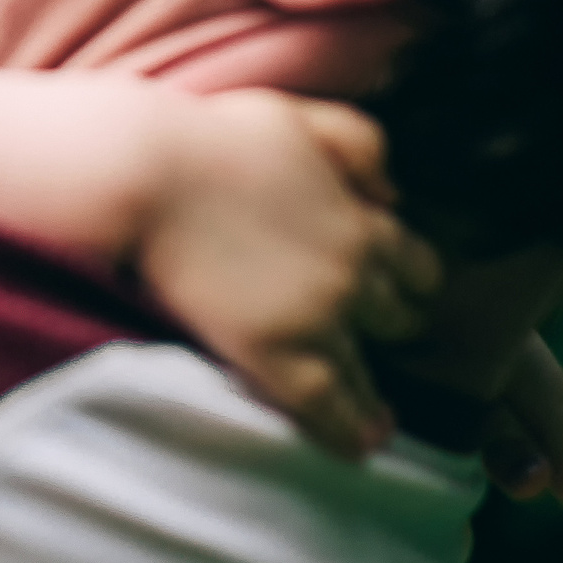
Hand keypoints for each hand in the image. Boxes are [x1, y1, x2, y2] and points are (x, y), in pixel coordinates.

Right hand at [135, 90, 441, 459]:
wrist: (145, 174)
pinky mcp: (276, 354)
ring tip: (376, 419)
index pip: (417, 268)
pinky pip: (329, 407)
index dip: (406, 281)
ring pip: (367, 371)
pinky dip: (349, 430)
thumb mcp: (298, 114)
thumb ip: (358, 143)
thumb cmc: (209, 138)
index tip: (394, 294)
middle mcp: (353, 275)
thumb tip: (394, 191)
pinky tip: (360, 448)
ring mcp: (317, 319)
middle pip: (397, 321)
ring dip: (374, 392)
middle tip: (369, 343)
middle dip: (387, 330)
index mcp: (362, 221)